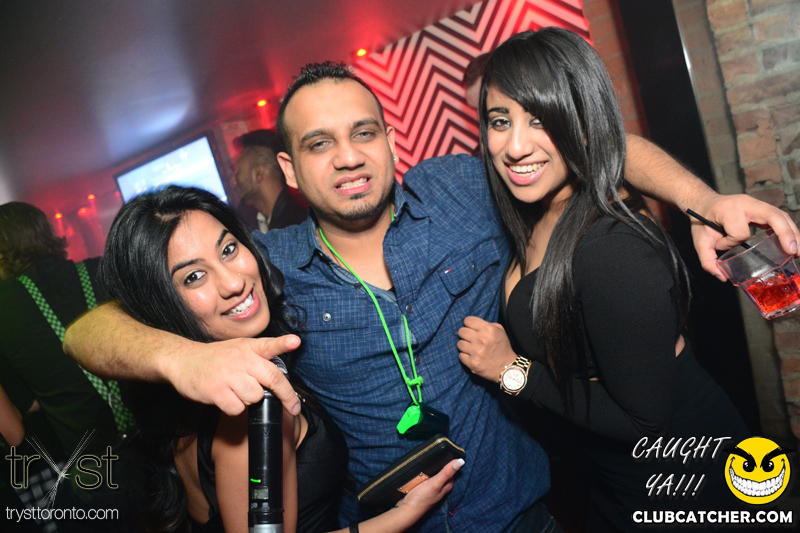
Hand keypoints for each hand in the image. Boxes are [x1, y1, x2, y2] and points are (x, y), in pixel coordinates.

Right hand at [162, 334, 301, 415]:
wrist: (182, 361)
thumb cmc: (216, 358)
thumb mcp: (238, 348)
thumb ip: (259, 357)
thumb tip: (279, 378)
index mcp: (248, 348)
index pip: (268, 345)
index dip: (283, 343)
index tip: (296, 342)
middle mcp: (240, 359)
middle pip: (272, 378)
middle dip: (287, 395)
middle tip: (294, 408)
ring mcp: (228, 375)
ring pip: (255, 397)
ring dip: (250, 400)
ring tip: (237, 391)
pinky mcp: (215, 390)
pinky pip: (237, 408)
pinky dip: (234, 408)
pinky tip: (226, 398)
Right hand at [395, 458, 463, 511]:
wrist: (406, 509)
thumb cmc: (422, 498)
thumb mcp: (435, 483)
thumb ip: (446, 473)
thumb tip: (461, 461)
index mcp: (446, 486)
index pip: (452, 471)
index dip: (451, 462)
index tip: (448, 451)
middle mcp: (440, 487)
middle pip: (443, 472)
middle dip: (440, 464)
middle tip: (437, 452)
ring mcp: (431, 488)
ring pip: (433, 475)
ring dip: (431, 468)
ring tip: (428, 457)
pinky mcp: (422, 488)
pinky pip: (425, 477)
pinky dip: (424, 472)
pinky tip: (420, 468)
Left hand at [457, 316, 516, 382]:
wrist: (507, 367)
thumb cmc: (502, 347)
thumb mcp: (500, 330)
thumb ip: (486, 324)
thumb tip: (471, 323)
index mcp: (489, 329)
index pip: (468, 320)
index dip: (469, 324)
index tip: (471, 329)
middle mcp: (482, 339)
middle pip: (461, 331)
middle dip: (465, 334)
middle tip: (470, 339)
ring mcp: (477, 352)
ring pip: (459, 343)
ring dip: (464, 346)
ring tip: (472, 348)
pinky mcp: (473, 363)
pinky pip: (460, 355)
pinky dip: (465, 356)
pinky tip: (472, 356)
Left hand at [691, 193, 798, 280]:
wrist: (703, 202)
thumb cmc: (701, 221)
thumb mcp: (699, 241)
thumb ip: (707, 260)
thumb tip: (723, 277)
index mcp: (729, 210)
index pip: (740, 231)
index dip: (732, 242)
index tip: (722, 244)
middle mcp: (746, 203)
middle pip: (773, 216)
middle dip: (786, 234)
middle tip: (793, 252)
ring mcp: (756, 204)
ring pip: (781, 215)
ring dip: (793, 233)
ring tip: (798, 251)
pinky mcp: (762, 208)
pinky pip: (780, 217)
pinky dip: (789, 230)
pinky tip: (793, 243)